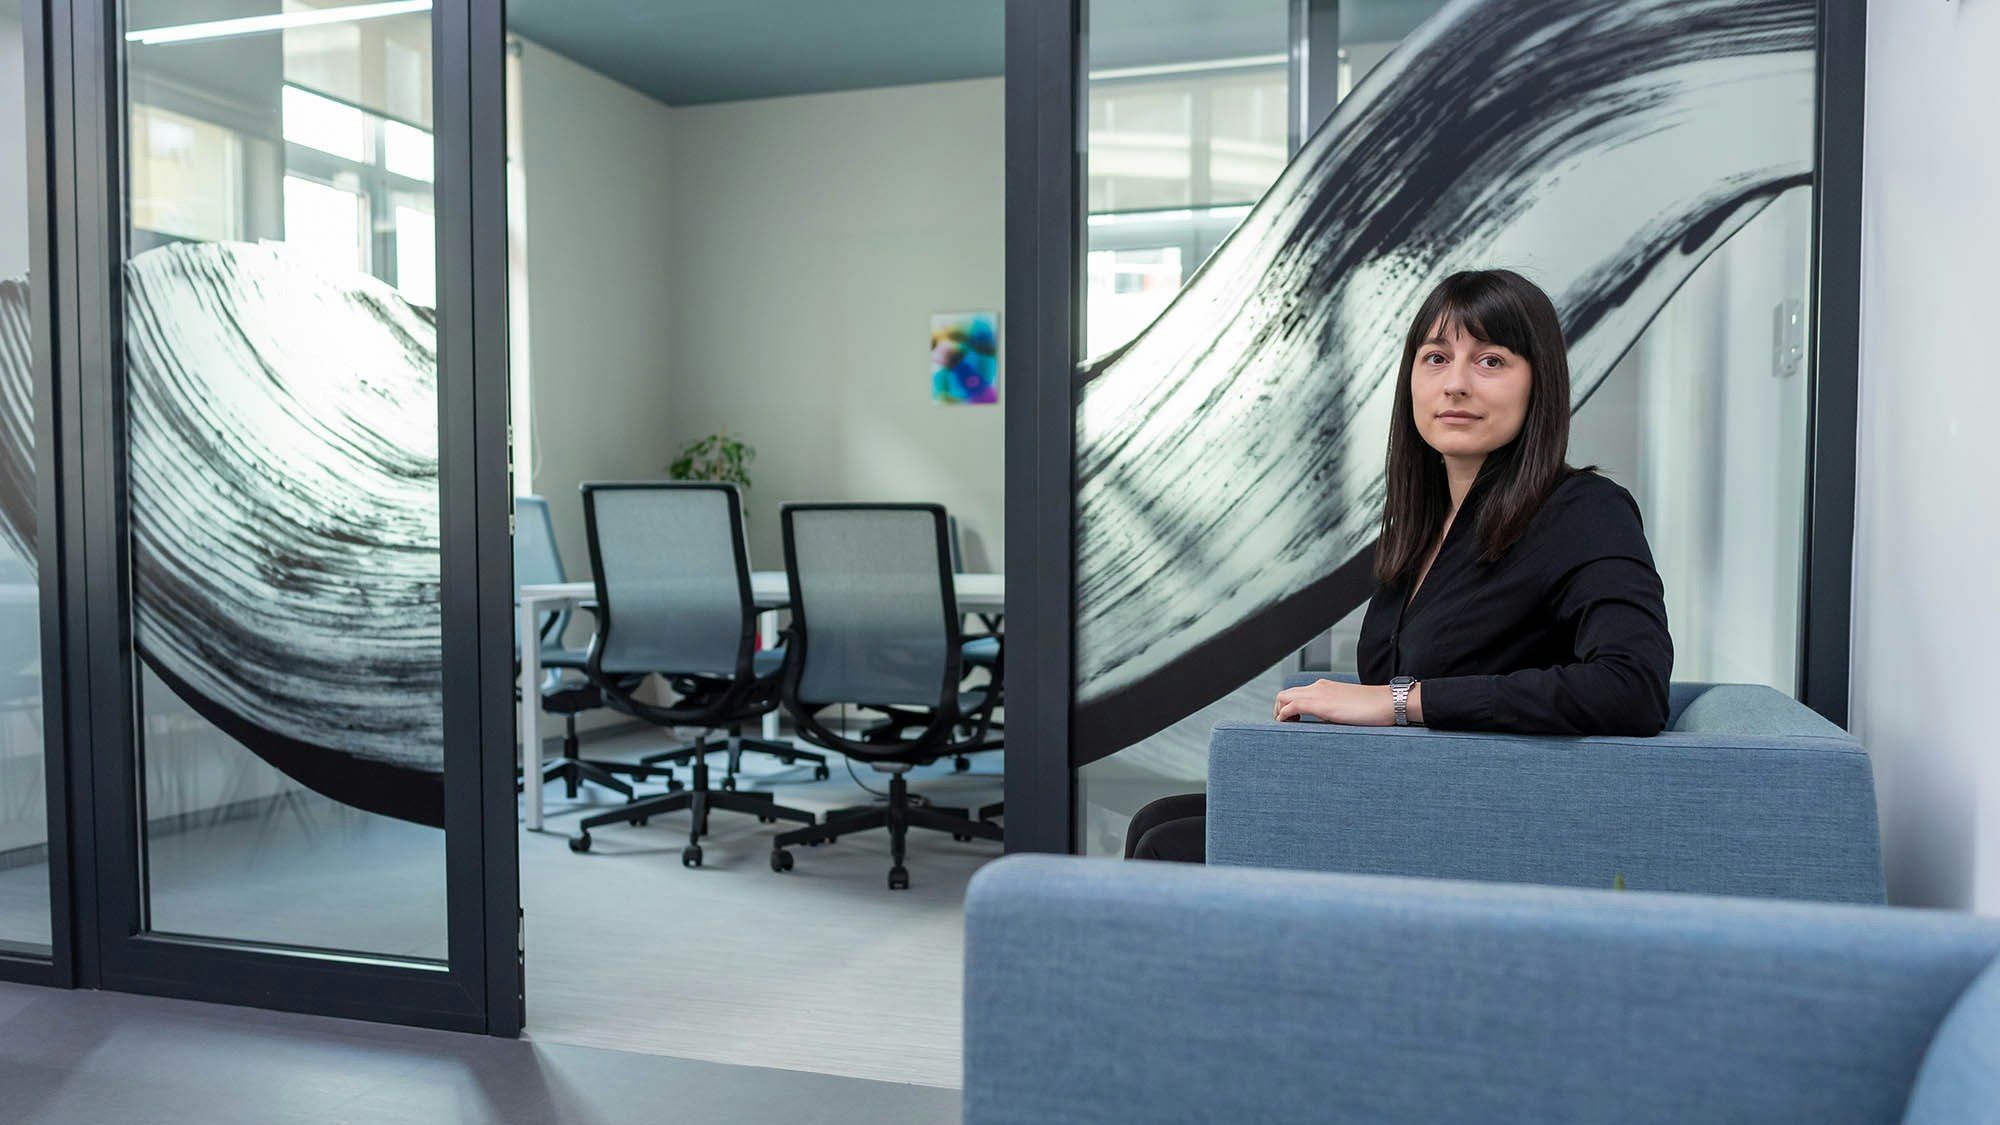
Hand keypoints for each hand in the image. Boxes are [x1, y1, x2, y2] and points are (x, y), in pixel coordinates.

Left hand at [1273, 679, 1393, 725]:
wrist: (1388, 702)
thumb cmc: (1374, 709)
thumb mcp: (1348, 710)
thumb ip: (1335, 714)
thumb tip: (1328, 726)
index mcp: (1325, 687)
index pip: (1297, 693)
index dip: (1288, 707)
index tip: (1292, 722)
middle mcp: (1319, 687)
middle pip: (1285, 693)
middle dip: (1279, 710)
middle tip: (1286, 727)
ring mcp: (1319, 693)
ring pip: (1283, 697)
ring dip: (1279, 713)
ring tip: (1286, 728)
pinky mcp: (1321, 704)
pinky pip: (1291, 706)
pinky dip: (1284, 716)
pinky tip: (1290, 726)